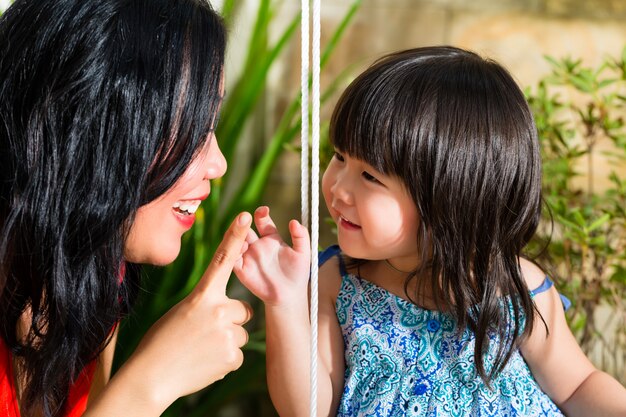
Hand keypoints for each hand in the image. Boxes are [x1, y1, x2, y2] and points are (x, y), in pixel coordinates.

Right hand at [128, 212, 253, 407]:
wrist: (151, 378)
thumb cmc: (162, 342)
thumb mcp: (182, 312)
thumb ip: (208, 305)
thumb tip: (231, 315)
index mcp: (202, 295)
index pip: (223, 260)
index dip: (235, 236)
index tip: (246, 216)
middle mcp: (219, 311)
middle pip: (243, 310)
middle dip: (231, 320)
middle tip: (206, 332)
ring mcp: (227, 334)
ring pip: (241, 333)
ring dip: (227, 340)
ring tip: (202, 350)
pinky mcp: (232, 357)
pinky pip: (238, 354)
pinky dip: (225, 359)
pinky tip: (206, 363)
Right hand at [234, 206, 310, 306]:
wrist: (289, 296)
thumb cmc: (298, 274)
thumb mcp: (303, 253)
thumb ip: (301, 236)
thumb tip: (294, 221)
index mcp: (271, 238)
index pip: (263, 221)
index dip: (261, 214)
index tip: (264, 210)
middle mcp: (258, 245)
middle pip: (246, 228)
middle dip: (244, 221)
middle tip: (245, 216)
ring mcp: (249, 256)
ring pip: (236, 240)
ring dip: (236, 233)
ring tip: (240, 229)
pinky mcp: (241, 269)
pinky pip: (232, 258)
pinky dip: (232, 251)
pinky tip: (238, 247)